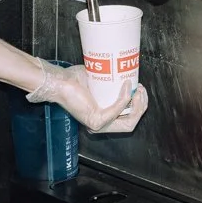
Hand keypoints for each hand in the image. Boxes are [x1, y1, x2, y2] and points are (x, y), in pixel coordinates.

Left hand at [30, 58, 146, 133]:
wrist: (60, 82)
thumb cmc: (74, 80)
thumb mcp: (99, 83)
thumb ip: (112, 85)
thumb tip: (127, 77)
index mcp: (102, 119)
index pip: (128, 120)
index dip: (138, 107)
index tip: (140, 90)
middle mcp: (101, 125)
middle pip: (131, 123)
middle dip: (141, 107)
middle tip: (142, 90)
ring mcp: (98, 125)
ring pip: (128, 121)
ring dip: (137, 105)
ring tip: (138, 89)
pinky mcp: (96, 120)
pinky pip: (117, 110)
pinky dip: (125, 98)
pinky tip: (127, 87)